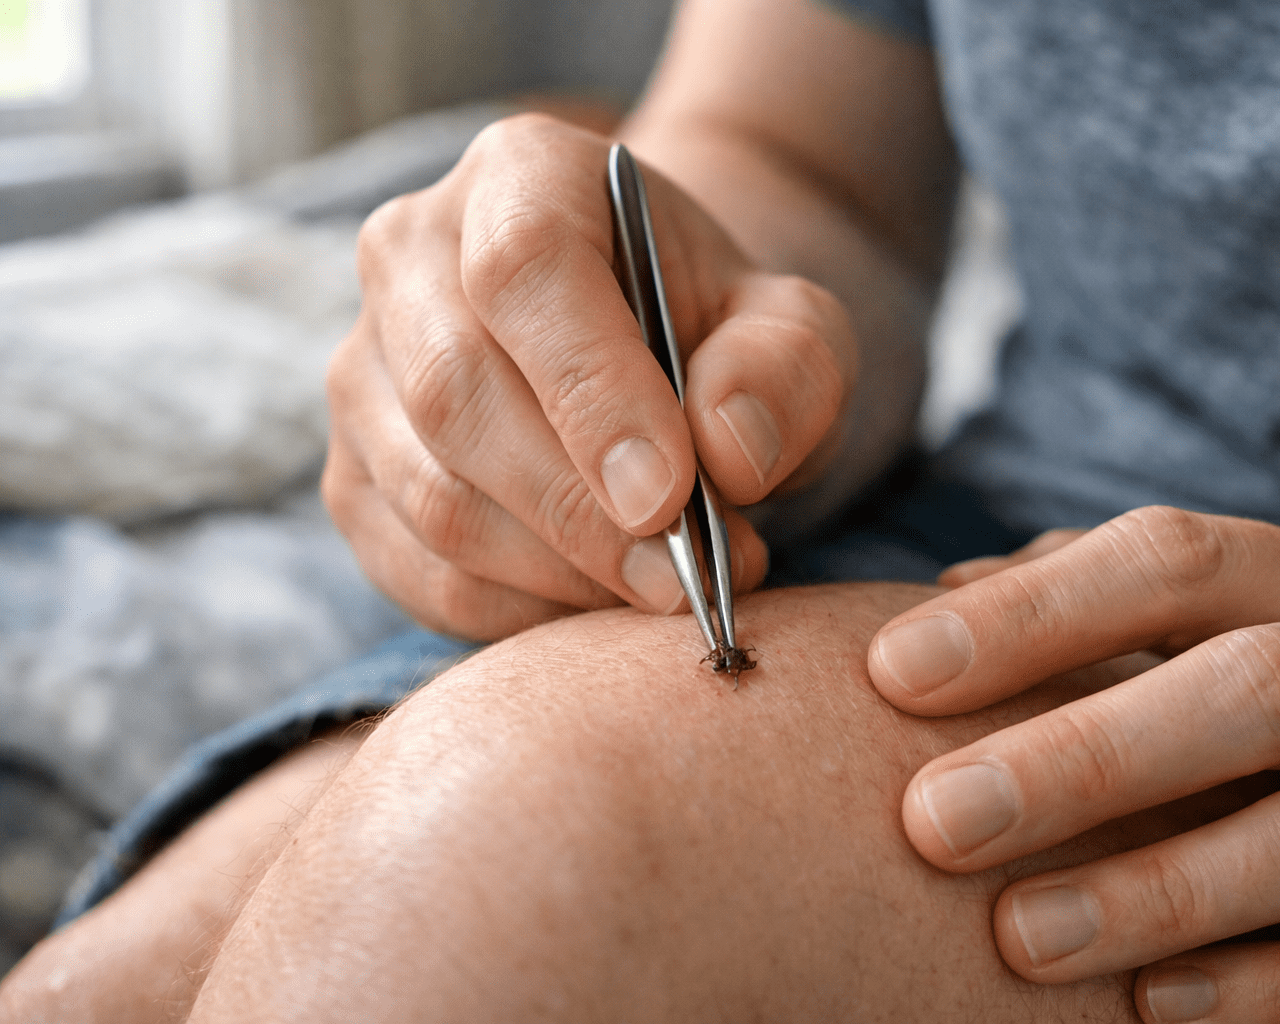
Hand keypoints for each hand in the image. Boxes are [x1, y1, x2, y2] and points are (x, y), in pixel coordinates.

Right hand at [324, 113, 858, 638]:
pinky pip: (417, 571)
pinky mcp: (353, 475)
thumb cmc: (720, 335)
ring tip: (666, 586)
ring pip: (431, 498)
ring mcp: (364, 371)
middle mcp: (409, 256)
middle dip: (581, 514)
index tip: (672, 495)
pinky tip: (597, 602)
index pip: (526, 270)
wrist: (651, 359)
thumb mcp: (794, 329)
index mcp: (520, 175)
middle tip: (685, 577)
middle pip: (459, 396)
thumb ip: (786, 368)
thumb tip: (724, 450)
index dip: (594, 392)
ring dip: (559, 573)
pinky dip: (517, 613)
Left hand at [868, 506, 1279, 1022]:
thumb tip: (952, 596)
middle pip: (1256, 691)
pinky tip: (1159, 1011)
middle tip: (935, 820)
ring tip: (1023, 939)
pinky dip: (1279, 990)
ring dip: (1167, 889)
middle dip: (1087, 755)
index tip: (891, 669)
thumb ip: (1130, 602)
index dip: (1035, 613)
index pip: (1180, 560)